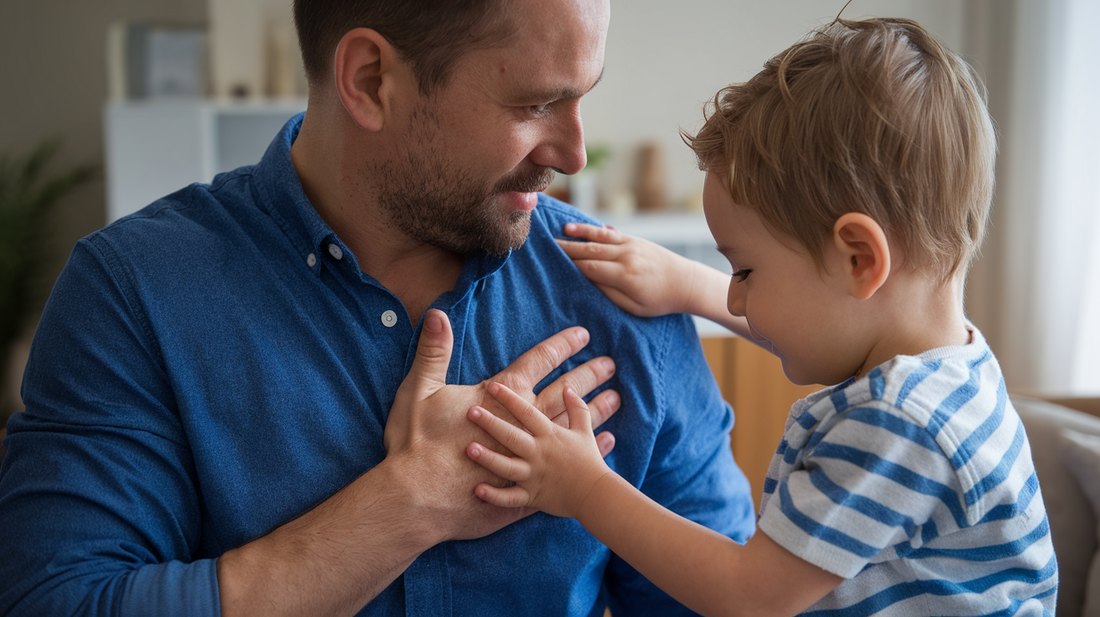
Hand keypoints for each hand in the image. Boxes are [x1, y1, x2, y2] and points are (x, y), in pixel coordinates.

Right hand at [382, 309, 618, 542]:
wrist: (418, 499)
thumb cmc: (416, 446)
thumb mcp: (418, 390)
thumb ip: (433, 352)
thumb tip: (435, 313)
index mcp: (498, 397)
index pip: (537, 362)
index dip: (560, 346)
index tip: (583, 335)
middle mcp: (521, 423)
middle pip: (562, 393)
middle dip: (587, 376)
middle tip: (611, 364)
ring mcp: (527, 454)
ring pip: (568, 426)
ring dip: (593, 411)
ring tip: (617, 398)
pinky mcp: (526, 483)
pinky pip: (563, 463)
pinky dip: (584, 450)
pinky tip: (603, 443)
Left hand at [466, 383, 612, 518]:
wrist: (596, 494)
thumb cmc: (589, 461)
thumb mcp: (584, 430)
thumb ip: (577, 408)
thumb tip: (569, 388)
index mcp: (549, 435)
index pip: (526, 412)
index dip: (509, 398)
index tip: (491, 387)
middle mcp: (538, 453)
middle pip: (511, 436)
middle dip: (490, 423)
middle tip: (471, 412)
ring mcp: (533, 475)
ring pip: (506, 466)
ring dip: (488, 458)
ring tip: (469, 449)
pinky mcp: (531, 496)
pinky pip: (510, 498)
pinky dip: (494, 496)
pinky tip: (477, 490)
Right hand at [556, 223, 700, 316]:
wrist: (687, 282)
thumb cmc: (660, 301)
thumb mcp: (634, 307)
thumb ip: (610, 294)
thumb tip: (588, 282)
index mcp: (625, 276)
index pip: (590, 268)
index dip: (570, 267)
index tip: (552, 265)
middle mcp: (626, 256)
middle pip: (590, 251)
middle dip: (567, 249)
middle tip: (546, 247)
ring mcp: (631, 245)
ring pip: (598, 238)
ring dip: (577, 235)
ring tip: (559, 233)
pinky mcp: (635, 240)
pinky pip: (609, 233)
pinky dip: (592, 230)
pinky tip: (578, 228)